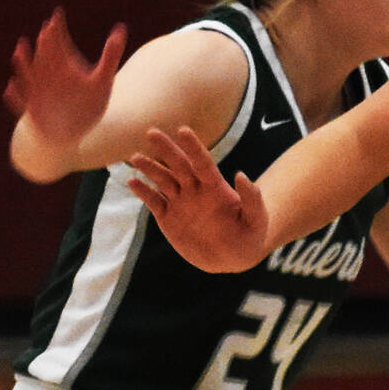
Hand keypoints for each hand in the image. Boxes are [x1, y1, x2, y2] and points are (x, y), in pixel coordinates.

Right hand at [5, 8, 125, 147]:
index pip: (58, 42)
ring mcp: (38, 93)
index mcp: (63, 65)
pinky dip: (16, 95)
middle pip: (45, 56)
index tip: (58, 15)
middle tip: (47, 29)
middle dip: (45, 43)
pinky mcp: (32, 111)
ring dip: (23, 63)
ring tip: (20, 51)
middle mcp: (48, 75)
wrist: (72, 132)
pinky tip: (12, 86)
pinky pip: (21, 102)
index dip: (57, 29)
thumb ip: (111, 55)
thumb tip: (121, 27)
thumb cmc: (87, 104)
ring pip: (27, 75)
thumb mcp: (102, 80)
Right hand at [128, 126, 270, 271]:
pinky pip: (153, 202)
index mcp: (215, 187)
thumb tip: (241, 175)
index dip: (193, 148)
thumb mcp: (256, 221)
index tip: (183, 130)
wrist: (232, 259)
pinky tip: (132, 181)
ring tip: (136, 158)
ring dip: (150, 168)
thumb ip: (252, 199)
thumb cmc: (249, 237)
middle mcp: (195, 189)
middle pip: (179, 165)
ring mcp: (180, 202)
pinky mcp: (168, 217)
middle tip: (152, 132)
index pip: (203, 163)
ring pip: (163, 180)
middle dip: (166, 149)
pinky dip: (143, 192)